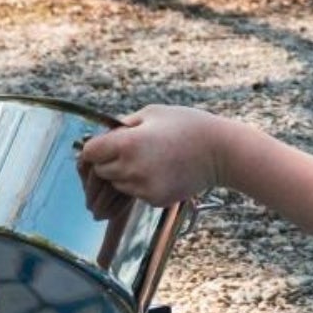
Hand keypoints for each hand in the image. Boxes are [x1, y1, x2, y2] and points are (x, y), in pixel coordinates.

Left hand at [76, 107, 227, 217]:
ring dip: (126, 174)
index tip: (105, 145)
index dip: (95, 148)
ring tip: (152, 160)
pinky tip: (164, 172)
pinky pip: (137, 194)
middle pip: (101, 171)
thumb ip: (124, 125)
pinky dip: (143, 185)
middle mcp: (130, 168)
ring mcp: (142, 187)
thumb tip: (104, 136)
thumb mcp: (153, 113)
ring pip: (118, 184)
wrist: (223, 151)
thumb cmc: (189, 125)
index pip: (89, 152)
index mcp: (127, 143)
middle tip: (133, 151)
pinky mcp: (154, 199)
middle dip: (111, 161)